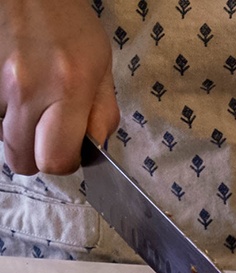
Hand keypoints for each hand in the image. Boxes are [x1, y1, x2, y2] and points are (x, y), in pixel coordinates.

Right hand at [0, 0, 118, 174]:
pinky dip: (5, 113)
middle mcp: (26, 90)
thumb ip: (103, 115)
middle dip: (37, 156)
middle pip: (21, 161)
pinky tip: (18, 93)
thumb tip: (96, 149)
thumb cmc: (69, 25)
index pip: (55, 159)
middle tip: (48, 136)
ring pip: (3, 138)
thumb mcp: (102, 68)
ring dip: (19, 132)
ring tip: (33, 105)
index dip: (64, 163)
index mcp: (67, 90)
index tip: (70, 151)